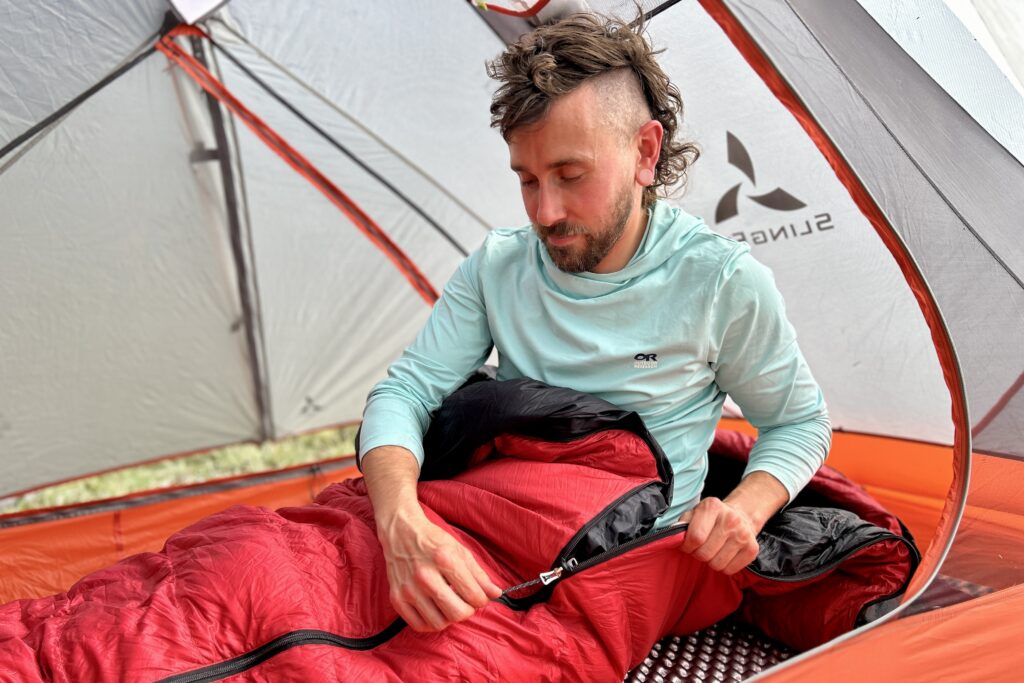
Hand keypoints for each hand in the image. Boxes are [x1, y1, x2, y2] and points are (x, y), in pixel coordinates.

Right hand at [379, 508, 501, 631]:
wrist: (401, 532)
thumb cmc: (433, 541)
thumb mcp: (460, 551)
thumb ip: (479, 575)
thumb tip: (496, 594)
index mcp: (444, 560)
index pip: (473, 596)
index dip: (481, 600)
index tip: (478, 597)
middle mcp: (425, 576)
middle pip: (457, 613)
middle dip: (467, 611)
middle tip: (466, 603)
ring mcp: (409, 589)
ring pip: (438, 623)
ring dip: (449, 619)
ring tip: (449, 605)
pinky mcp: (396, 598)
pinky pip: (419, 625)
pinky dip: (431, 623)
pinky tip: (435, 610)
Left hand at [677, 496, 759, 574]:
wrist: (741, 515)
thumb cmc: (711, 518)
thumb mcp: (694, 513)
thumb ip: (682, 524)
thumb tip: (672, 539)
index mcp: (712, 506)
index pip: (695, 537)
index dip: (686, 546)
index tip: (687, 545)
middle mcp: (730, 519)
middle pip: (705, 553)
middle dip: (698, 554)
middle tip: (700, 548)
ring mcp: (743, 534)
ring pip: (717, 564)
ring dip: (711, 561)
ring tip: (713, 550)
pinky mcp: (752, 549)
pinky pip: (730, 570)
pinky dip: (724, 566)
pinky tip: (724, 554)